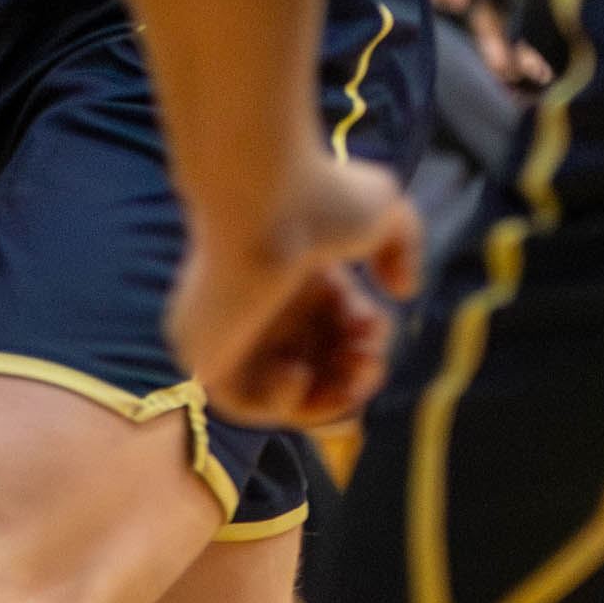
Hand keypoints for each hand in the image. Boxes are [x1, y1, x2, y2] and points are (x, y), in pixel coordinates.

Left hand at [169, 155, 420, 428]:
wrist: (261, 198)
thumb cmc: (319, 197)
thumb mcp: (382, 211)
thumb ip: (400, 248)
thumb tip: (400, 291)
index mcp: (290, 275)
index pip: (329, 330)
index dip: (362, 339)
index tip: (377, 325)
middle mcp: (259, 306)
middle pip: (313, 365)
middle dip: (355, 372)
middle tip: (369, 359)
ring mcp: (230, 333)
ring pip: (286, 391)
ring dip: (331, 393)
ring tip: (352, 366)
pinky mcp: (203, 354)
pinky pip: (241, 405)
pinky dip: (280, 401)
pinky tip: (294, 368)